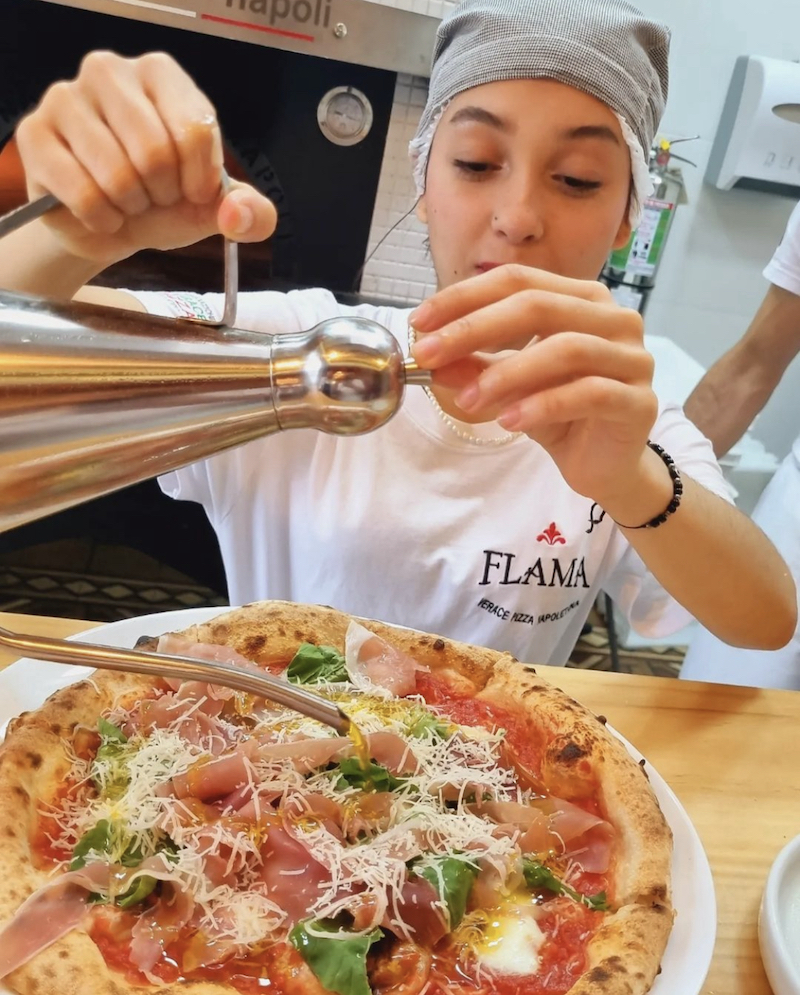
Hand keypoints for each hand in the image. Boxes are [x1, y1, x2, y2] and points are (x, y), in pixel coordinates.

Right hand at [14, 51, 276, 264]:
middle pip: (154, 151)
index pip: (195, 130)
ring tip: (127, 201)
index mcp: (162, 75)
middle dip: (162, 194)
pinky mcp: (36, 135)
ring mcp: (67, 98)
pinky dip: (101, 218)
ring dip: (131, 207)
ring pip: (117, 175)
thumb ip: (252, 214)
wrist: (112, 224)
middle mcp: (111, 72)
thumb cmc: (164, 201)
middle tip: (154, 196)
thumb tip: (237, 215)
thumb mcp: (215, 208)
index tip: (192, 193)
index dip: (199, 181)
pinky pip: (82, 193)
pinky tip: (100, 211)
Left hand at [409, 265, 660, 508]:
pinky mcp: (639, 401)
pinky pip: (590, 393)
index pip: (518, 280)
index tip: (419, 324)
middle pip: (539, 305)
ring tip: (469, 401)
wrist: (604, 466)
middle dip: (476, 329)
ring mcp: (633, 357)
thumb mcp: (506, 387)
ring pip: (566, 349)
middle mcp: (614, 318)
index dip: (464, 298)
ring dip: (507, 374)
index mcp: (581, 299)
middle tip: (431, 355)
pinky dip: (543, 405)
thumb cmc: (558, 415)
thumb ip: (474, 366)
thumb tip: (429, 355)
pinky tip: (509, 421)